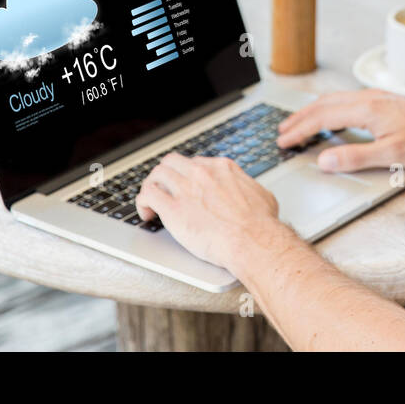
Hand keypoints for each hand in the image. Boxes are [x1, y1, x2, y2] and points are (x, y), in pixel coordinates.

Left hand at [135, 154, 288, 271]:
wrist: (253, 241)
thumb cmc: (260, 225)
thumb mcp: (261, 195)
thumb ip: (247, 187)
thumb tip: (247, 191)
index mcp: (222, 168)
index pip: (196, 163)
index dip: (187, 175)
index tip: (185, 185)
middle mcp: (202, 173)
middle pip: (172, 162)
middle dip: (166, 174)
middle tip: (164, 189)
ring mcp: (186, 188)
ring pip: (157, 174)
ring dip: (151, 186)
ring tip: (151, 201)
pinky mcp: (173, 208)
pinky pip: (148, 195)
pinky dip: (143, 202)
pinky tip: (147, 214)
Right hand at [276, 89, 404, 172]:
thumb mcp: (391, 155)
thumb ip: (355, 158)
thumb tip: (324, 161)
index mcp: (365, 110)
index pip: (321, 118)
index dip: (299, 131)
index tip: (282, 141)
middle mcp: (367, 98)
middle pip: (323, 104)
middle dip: (299, 118)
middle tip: (281, 131)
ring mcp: (375, 97)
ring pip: (334, 99)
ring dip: (312, 111)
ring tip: (299, 123)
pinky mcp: (383, 101)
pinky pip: (345, 100)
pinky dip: (328, 107)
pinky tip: (331, 116)